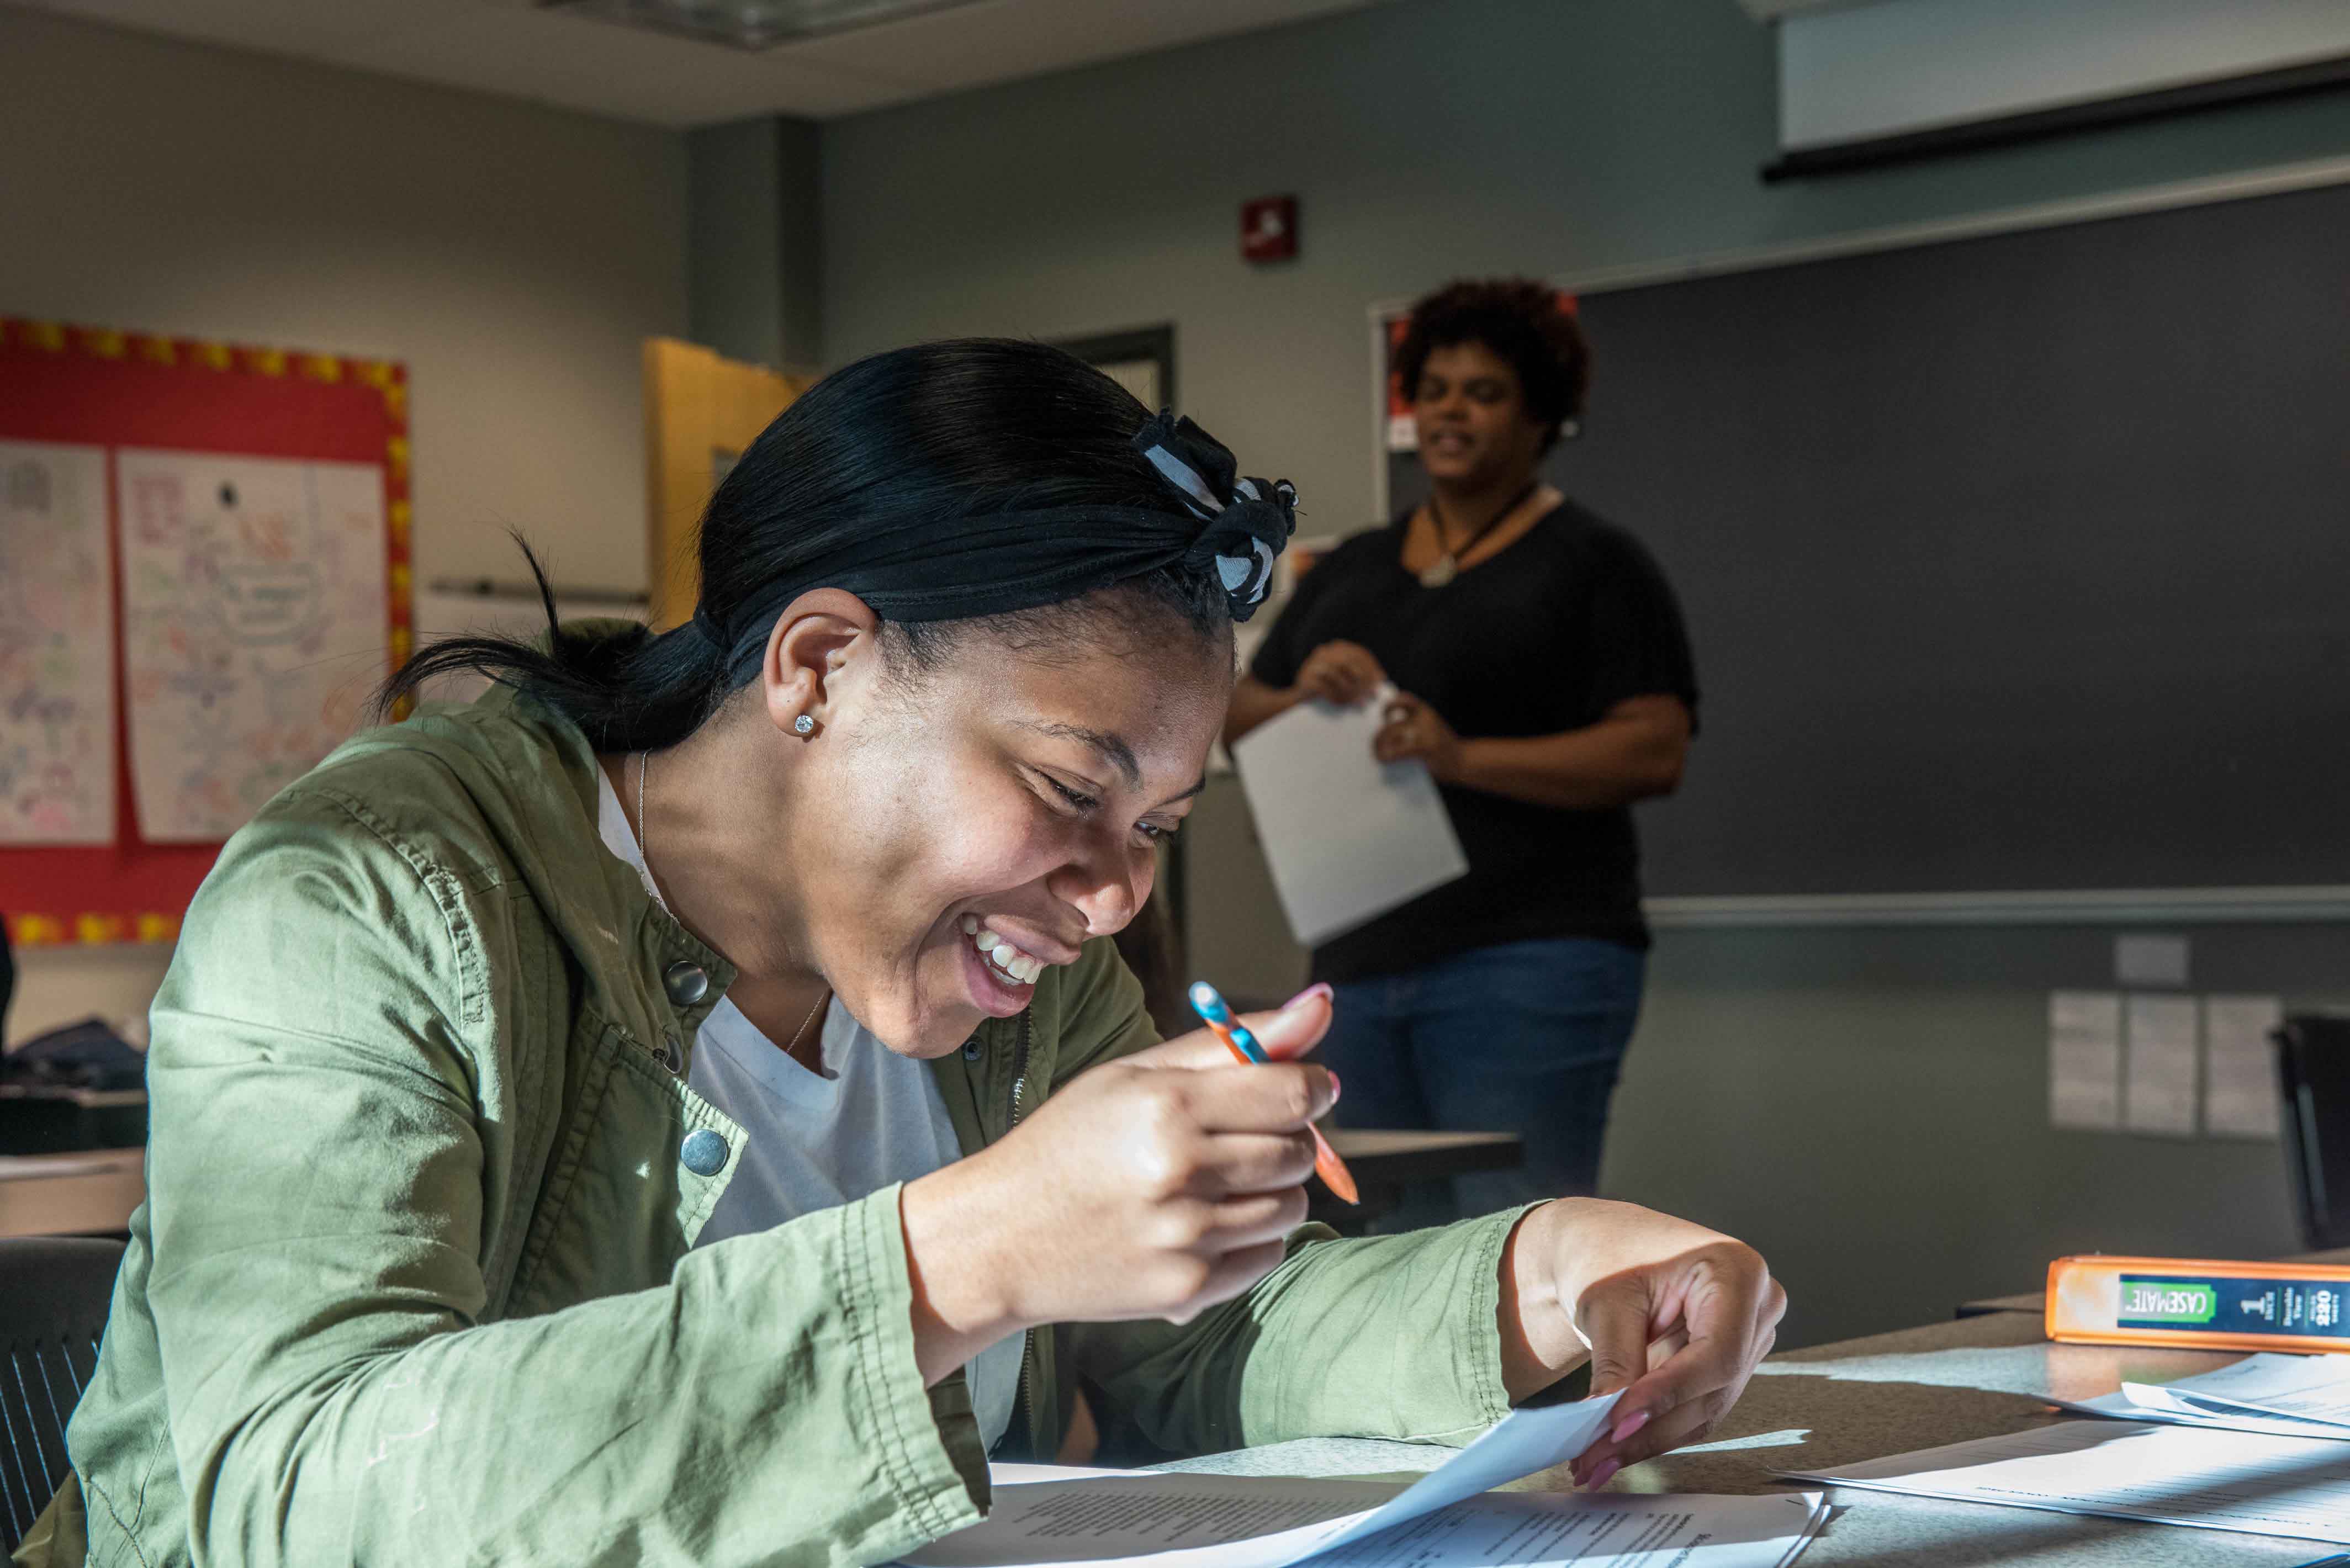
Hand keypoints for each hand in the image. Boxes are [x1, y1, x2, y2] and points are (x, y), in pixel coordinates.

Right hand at [901, 990, 1337, 1376]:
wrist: (999, 1237)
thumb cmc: (1069, 1143)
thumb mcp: (1134, 1076)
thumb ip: (1228, 1043)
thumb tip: (1321, 1005)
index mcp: (1166, 1103)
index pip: (1292, 1092)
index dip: (1313, 1088)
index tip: (1304, 1090)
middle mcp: (1180, 1168)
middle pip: (1297, 1151)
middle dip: (1289, 1139)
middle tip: (1242, 1139)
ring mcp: (1185, 1235)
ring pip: (1291, 1206)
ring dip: (1272, 1191)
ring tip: (1217, 1183)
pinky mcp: (1187, 1288)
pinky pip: (1267, 1256)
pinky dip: (1251, 1240)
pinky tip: (1203, 1225)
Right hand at [1294, 641, 1384, 707]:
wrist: (1301, 700)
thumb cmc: (1331, 690)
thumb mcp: (1348, 679)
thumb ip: (1363, 676)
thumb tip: (1381, 677)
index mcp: (1337, 647)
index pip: (1358, 653)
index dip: (1371, 667)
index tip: (1381, 681)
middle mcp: (1324, 652)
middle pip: (1348, 663)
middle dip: (1363, 680)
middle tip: (1372, 696)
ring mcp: (1312, 664)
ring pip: (1335, 673)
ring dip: (1350, 691)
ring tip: (1360, 704)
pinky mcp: (1304, 679)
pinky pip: (1322, 687)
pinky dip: (1334, 696)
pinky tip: (1341, 705)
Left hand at [1372, 691, 1462, 781]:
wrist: (1464, 762)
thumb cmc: (1443, 748)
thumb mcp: (1431, 730)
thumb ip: (1413, 726)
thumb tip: (1382, 732)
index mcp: (1426, 712)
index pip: (1404, 700)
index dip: (1389, 706)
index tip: (1383, 717)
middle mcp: (1425, 717)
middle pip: (1391, 723)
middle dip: (1378, 736)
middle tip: (1373, 745)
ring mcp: (1425, 732)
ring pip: (1391, 733)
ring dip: (1379, 745)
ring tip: (1377, 754)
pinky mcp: (1425, 747)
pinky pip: (1398, 750)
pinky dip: (1388, 755)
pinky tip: (1384, 760)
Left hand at [1495, 1200, 1784, 1489]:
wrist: (1600, 1245)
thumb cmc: (1605, 1252)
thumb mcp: (1605, 1300)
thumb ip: (1617, 1362)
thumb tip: (1617, 1424)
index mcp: (1737, 1270)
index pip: (1716, 1352)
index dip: (1669, 1394)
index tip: (1620, 1423)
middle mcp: (1757, 1306)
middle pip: (1713, 1389)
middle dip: (1649, 1429)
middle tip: (1595, 1458)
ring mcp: (1749, 1337)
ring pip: (1705, 1408)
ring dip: (1648, 1439)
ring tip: (1595, 1462)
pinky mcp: (1729, 1363)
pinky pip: (1696, 1407)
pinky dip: (1654, 1429)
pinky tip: (1613, 1449)